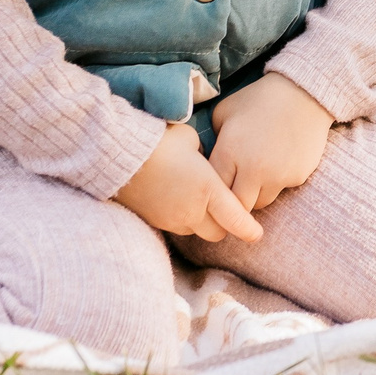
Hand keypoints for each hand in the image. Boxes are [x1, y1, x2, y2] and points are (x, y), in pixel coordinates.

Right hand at [115, 122, 262, 242]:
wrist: (119, 154)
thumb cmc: (160, 141)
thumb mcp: (192, 140)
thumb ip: (205, 156)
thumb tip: (203, 161)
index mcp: (207, 189)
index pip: (235, 219)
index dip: (248, 230)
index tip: (256, 234)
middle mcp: (191, 210)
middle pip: (217, 233)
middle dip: (224, 225)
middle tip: (225, 211)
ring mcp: (171, 219)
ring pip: (195, 231)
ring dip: (201, 222)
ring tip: (196, 201)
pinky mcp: (154, 221)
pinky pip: (175, 227)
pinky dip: (181, 219)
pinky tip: (176, 201)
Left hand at [208, 73, 334, 211]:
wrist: (304, 92)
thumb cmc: (259, 99)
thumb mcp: (225, 110)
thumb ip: (214, 139)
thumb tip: (209, 160)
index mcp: (229, 152)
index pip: (214, 189)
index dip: (214, 189)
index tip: (216, 187)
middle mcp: (252, 170)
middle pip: (236, 206)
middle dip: (234, 200)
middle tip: (235, 189)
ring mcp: (277, 176)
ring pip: (260, 202)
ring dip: (256, 194)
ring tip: (258, 173)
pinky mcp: (297, 177)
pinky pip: (282, 189)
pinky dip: (278, 182)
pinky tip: (280, 161)